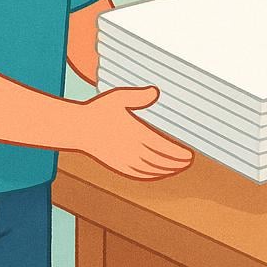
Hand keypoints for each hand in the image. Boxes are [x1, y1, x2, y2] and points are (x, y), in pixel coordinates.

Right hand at [78, 86, 193, 179]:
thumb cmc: (97, 111)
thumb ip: (138, 96)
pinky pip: (137, 174)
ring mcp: (123, 160)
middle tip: (188, 162)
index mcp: (135, 134)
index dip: (177, 154)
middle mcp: (131, 150)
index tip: (190, 155)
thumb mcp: (118, 97)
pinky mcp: (116, 165)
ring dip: (165, 171)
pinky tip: (156, 173)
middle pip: (159, 162)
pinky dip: (150, 175)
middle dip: (175, 164)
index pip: (162, 148)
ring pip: (150, 170)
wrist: (77, 128)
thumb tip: (156, 91)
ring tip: (177, 167)